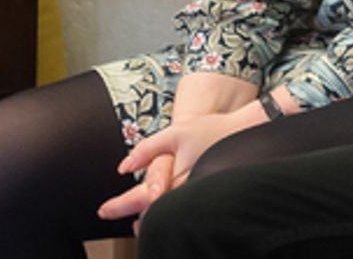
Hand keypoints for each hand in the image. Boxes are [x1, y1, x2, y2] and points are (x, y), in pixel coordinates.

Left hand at [96, 103, 262, 228]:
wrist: (249, 131)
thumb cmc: (213, 131)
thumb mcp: (177, 133)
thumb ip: (148, 149)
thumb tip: (123, 167)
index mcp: (175, 179)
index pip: (140, 199)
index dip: (118, 206)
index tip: (103, 211)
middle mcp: (186, 193)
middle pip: (154, 215)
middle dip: (137, 218)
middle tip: (116, 214)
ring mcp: (198, 196)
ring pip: (169, 216)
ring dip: (152, 218)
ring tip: (139, 221)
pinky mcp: (209, 195)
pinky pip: (185, 210)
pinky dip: (171, 213)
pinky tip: (168, 210)